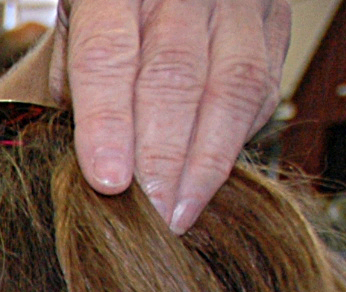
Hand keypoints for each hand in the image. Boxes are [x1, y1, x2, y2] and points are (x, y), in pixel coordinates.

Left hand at [53, 0, 289, 232]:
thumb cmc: (110, 11)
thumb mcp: (71, 31)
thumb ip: (71, 85)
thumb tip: (84, 165)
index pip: (108, 56)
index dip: (108, 123)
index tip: (109, 182)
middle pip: (173, 77)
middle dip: (161, 158)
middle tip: (150, 217)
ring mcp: (237, 0)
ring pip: (232, 86)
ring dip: (205, 162)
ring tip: (180, 212)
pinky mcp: (274, 20)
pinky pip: (262, 88)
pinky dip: (235, 139)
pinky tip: (208, 176)